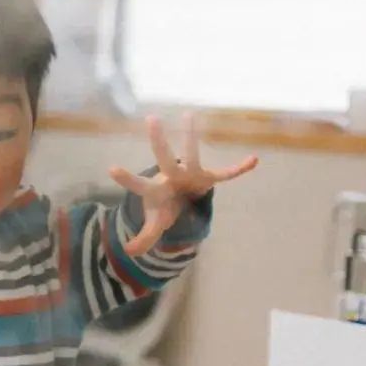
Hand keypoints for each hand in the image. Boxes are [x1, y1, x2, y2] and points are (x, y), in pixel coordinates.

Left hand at [109, 113, 257, 256]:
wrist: (181, 197)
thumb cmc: (164, 206)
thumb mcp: (155, 224)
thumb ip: (144, 237)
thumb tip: (129, 251)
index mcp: (155, 189)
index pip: (139, 185)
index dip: (127, 179)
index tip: (111, 169)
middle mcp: (171, 176)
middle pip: (164, 160)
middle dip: (158, 142)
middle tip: (152, 119)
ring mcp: (190, 174)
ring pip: (191, 154)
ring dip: (190, 136)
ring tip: (189, 114)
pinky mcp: (208, 177)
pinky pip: (226, 174)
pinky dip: (239, 169)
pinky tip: (253, 161)